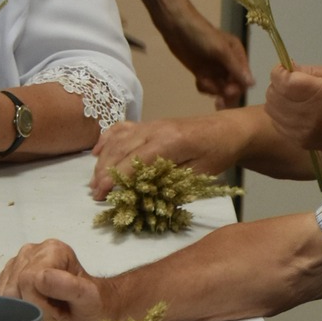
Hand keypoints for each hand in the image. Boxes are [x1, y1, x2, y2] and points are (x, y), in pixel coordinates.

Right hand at [0, 239, 104, 320]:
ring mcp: (17, 264)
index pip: (28, 280)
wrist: (90, 312)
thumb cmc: (93, 305)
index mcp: (51, 249)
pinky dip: (16, 311)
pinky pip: (1, 298)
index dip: (41, 305)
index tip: (62, 312)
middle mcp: (31, 252)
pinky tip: (35, 310)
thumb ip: (69, 287)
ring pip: (5, 296)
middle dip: (34, 310)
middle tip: (56, 315)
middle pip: (14, 289)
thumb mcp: (89, 298)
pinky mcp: (7, 278)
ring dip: (25, 312)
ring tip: (48, 312)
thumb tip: (40, 278)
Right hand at [90, 113, 245, 197]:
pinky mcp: (150, 124)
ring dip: (102, 160)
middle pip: (120, 150)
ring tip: (94, 180)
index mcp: (170, 142)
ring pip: (117, 139)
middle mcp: (155, 129)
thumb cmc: (218, 153)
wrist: (227, 129)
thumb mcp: (200, 174)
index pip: (134, 161)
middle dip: (104, 172)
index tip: (102, 195)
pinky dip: (106, 139)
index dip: (115, 178)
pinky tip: (95, 152)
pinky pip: (122, 128)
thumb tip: (145, 196)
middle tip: (95, 193)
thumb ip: (173, 183)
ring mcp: (150, 124)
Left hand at [161, 6, 251, 106]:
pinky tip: (198, 80)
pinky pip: (208, 87)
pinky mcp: (202, 71)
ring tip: (203, 81)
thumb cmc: (201, 35)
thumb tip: (253, 84)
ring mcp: (215, 68)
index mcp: (237, 55)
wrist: (176, 26)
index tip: (227, 92)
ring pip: (221, 88)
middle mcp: (229, 63)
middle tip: (217, 100)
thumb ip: (236, 68)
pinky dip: (204, 87)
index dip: (238, 88)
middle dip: (226, 92)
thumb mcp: (221, 50)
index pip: (244, 78)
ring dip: (213, 90)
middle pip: (234, 86)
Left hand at [265, 64, 321, 167]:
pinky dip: (280, 114)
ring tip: (293, 97)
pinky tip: (295, 111)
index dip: (280, 71)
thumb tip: (290, 67)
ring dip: (277, 99)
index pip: (282, 80)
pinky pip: (277, 122)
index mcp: (321, 93)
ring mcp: (301, 130)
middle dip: (278, 84)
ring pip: (271, 108)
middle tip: (292, 83)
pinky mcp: (299, 141)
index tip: (289, 70)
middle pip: (273, 94)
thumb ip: (313, 71)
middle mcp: (307, 113)